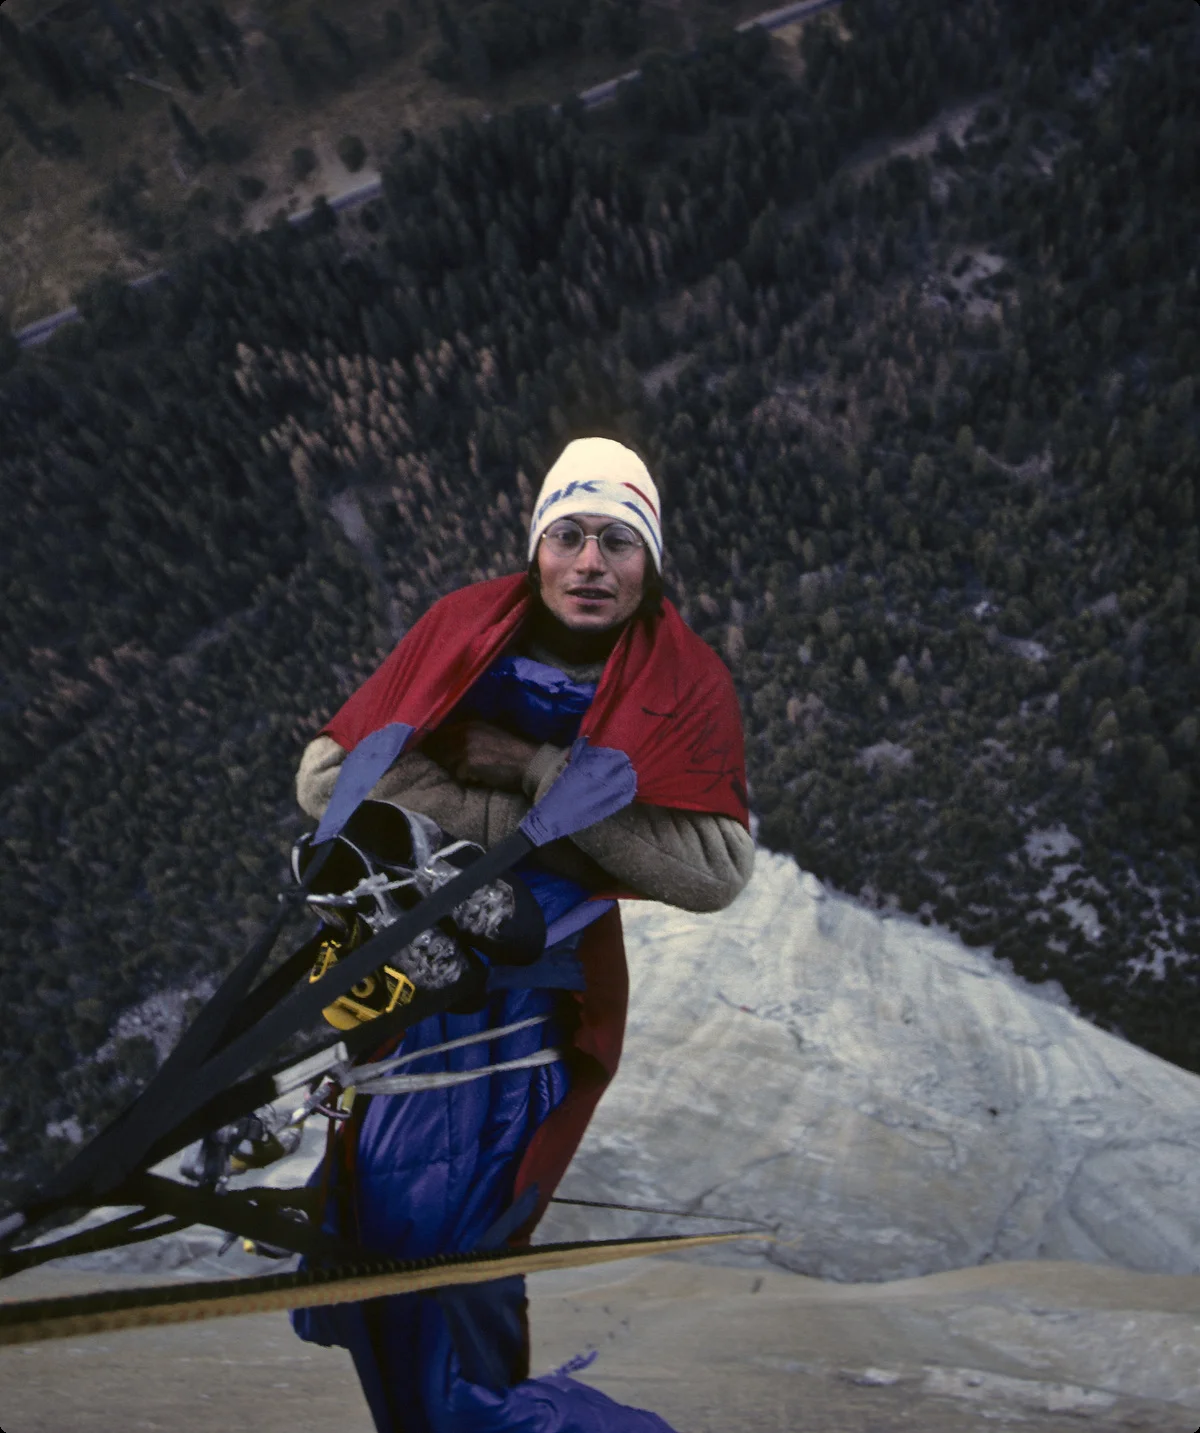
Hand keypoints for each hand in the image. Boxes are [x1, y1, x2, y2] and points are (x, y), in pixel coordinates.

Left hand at [422, 720, 540, 792]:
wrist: (530, 763)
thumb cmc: (514, 752)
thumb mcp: (491, 733)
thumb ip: (471, 734)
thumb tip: (449, 743)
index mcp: (471, 723)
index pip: (440, 732)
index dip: (432, 742)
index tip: (426, 750)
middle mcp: (465, 732)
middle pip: (439, 747)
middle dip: (438, 757)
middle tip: (443, 766)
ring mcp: (465, 747)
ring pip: (447, 762)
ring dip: (455, 770)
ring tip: (468, 773)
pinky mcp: (468, 764)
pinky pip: (458, 776)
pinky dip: (466, 780)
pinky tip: (478, 780)